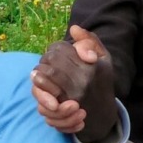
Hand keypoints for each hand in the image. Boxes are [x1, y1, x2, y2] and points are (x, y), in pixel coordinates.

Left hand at [32, 25, 117, 142]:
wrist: (103, 114)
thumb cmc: (102, 82)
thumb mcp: (105, 59)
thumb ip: (91, 41)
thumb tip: (73, 28)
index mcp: (91, 66)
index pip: (61, 48)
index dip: (55, 48)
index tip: (58, 53)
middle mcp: (82, 80)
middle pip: (50, 59)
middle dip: (46, 58)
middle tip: (48, 62)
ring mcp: (71, 95)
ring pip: (44, 74)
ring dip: (39, 71)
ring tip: (41, 72)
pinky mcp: (62, 108)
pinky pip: (42, 92)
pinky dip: (38, 87)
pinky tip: (40, 84)